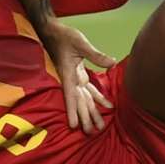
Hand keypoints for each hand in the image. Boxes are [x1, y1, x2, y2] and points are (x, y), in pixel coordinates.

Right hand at [40, 19, 114, 133]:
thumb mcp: (80, 43)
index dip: (72, 111)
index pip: (70, 96)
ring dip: (91, 112)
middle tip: (92, 132)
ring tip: (99, 127)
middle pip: (79, 103)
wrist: (53, 31)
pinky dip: (97, 98)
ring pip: (84, 99)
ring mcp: (75, 79)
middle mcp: (71, 80)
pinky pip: (89, 90)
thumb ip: (96, 55)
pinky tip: (107, 106)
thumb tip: (112, 64)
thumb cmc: (64, 36)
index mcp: (68, 74)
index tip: (73, 125)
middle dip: (85, 117)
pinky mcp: (78, 75)